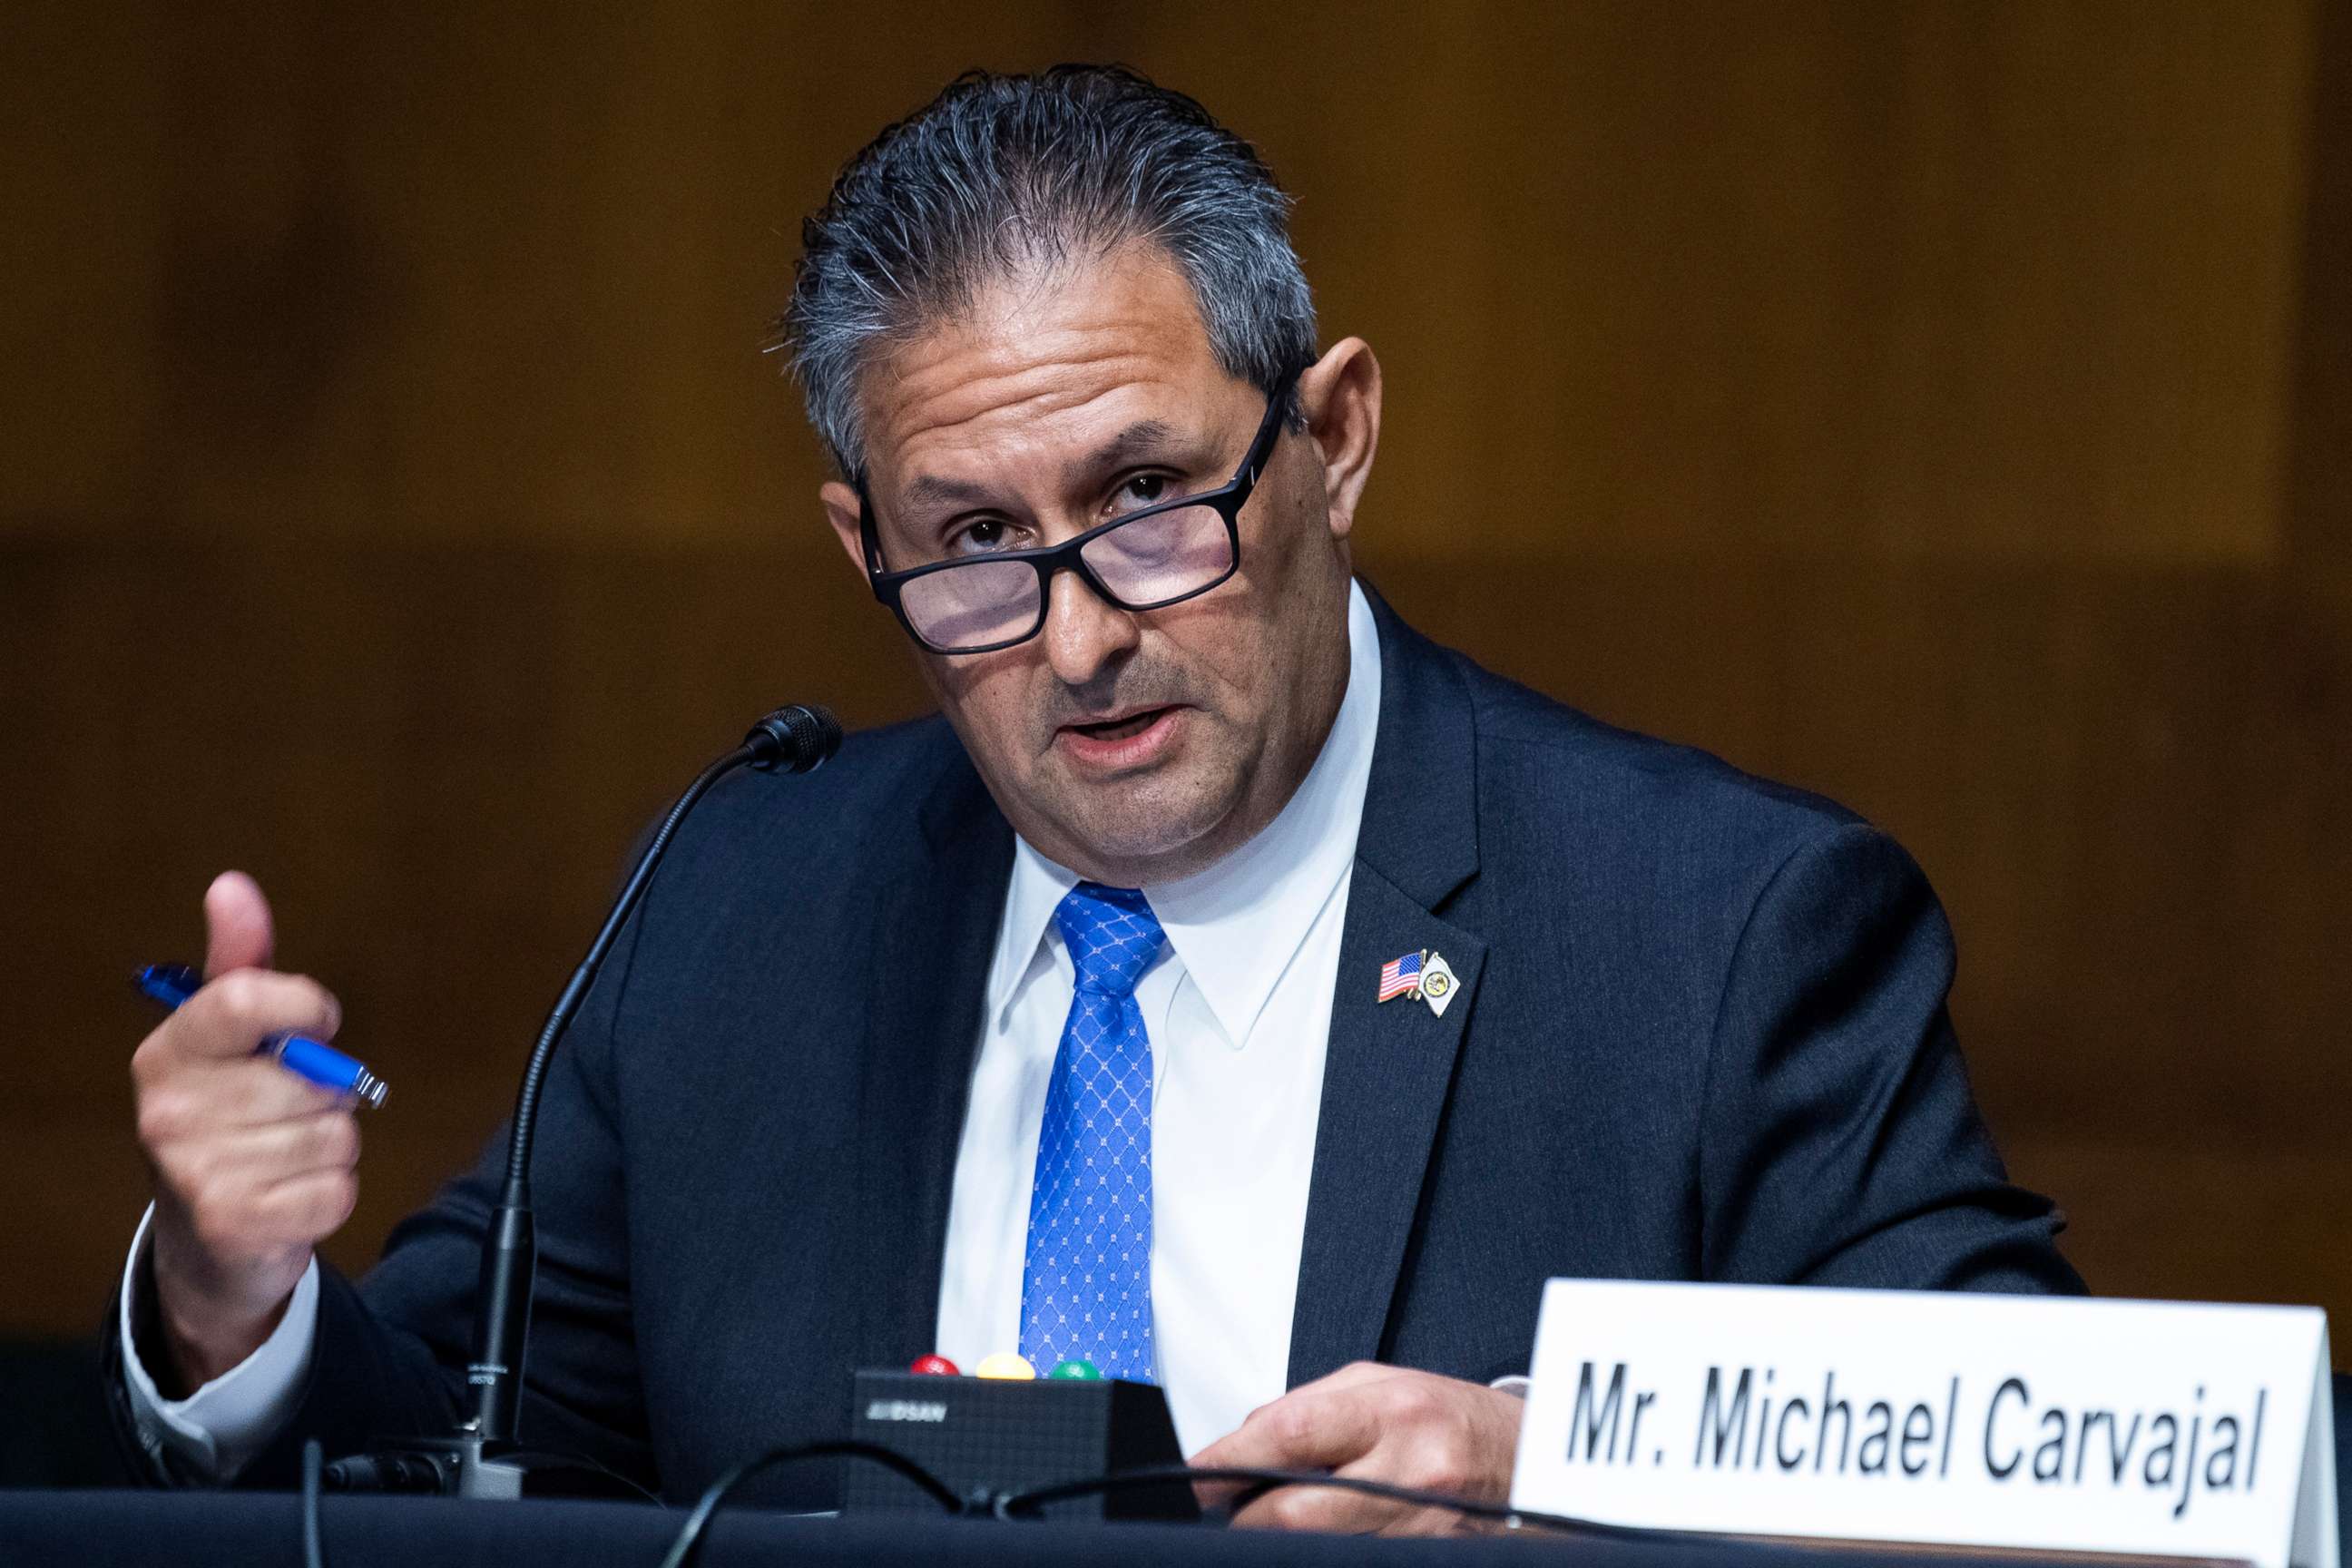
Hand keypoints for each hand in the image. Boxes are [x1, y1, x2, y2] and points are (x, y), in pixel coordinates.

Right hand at [131, 872, 356, 1394]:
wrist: (205, 1239)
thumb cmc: (228, 1118)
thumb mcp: (227, 1040)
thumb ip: (240, 965)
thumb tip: (232, 886)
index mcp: (167, 1055)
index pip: (243, 1000)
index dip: (305, 1006)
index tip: (316, 1023)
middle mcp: (169, 1113)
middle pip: (313, 1077)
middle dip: (326, 1093)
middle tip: (288, 1111)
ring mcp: (198, 1173)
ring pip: (335, 1134)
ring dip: (331, 1145)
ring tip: (285, 1156)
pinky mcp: (236, 1225)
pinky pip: (338, 1189)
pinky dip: (332, 1193)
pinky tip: (292, 1195)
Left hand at [1189, 1363, 1525, 1535]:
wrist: (1531, 1463)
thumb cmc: (1452, 1418)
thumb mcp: (1385, 1385)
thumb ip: (1311, 1408)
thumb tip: (1242, 1443)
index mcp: (1393, 1410)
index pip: (1290, 1435)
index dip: (1230, 1460)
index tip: (1198, 1476)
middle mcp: (1410, 1470)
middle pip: (1295, 1512)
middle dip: (1248, 1514)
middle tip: (1231, 1504)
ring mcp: (1420, 1526)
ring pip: (1318, 1545)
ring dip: (1285, 1535)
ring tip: (1283, 1512)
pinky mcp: (1425, 1556)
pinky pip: (1353, 1556)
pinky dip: (1326, 1546)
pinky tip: (1328, 1530)